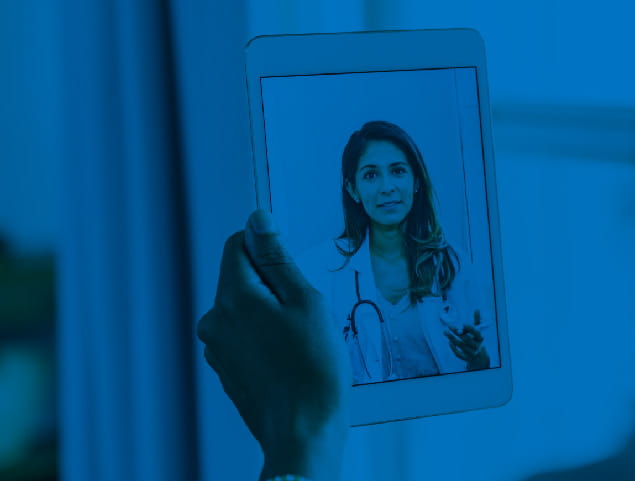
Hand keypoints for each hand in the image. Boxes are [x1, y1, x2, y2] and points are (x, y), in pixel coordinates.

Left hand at [196, 210, 350, 480]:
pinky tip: (289, 357)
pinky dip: (265, 337)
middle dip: (272, 284)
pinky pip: (244, 335)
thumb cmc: (313, 368)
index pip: (237, 243)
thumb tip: (258, 220)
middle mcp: (215, 319)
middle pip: (240, 277)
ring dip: (269, 312)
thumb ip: (277, 258)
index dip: (267, 247)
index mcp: (233, 297)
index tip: (292, 269)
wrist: (304, 431)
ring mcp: (217, 347)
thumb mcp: (306, 301)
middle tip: (304, 312)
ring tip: (299, 340)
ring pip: (244, 308)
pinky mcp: (226, 369)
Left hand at [444, 310, 489, 370]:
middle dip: (457, 332)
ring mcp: (472, 353)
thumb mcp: (478, 330)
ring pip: (461, 346)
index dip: (471, 329)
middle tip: (449, 326)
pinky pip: (459, 354)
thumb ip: (477, 320)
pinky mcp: (467, 358)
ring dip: (452, 339)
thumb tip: (476, 309)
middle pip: (467, 339)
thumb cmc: (477, 339)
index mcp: (481, 337)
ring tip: (445, 332)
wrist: (480, 356)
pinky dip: (454, 349)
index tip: (464, 323)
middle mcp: (477, 345)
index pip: (477, 333)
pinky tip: (449, 342)